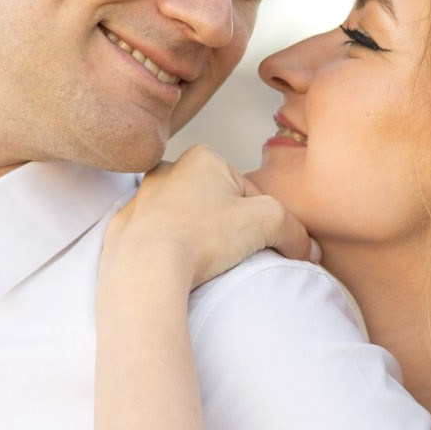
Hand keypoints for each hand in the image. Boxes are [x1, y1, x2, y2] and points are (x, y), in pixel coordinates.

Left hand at [101, 148, 314, 297]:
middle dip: (227, 228)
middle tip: (233, 256)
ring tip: (205, 266)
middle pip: (214, 204)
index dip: (262, 221)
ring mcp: (139, 201)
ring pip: (184, 222)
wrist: (145, 270)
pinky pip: (156, 242)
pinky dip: (168, 254)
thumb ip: (295, 230)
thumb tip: (308, 249)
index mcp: (202, 158)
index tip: (261, 245)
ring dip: (198, 240)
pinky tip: (176, 271)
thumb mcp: (269, 221)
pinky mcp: (122, 231)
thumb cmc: (205, 236)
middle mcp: (166, 171)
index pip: (247, 191)